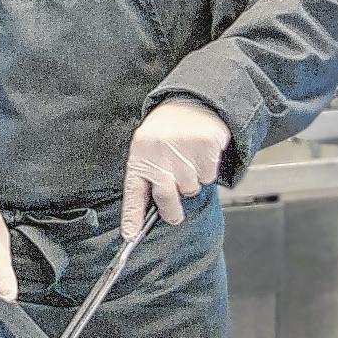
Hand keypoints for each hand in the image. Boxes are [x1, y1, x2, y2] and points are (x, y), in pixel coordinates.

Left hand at [121, 99, 230, 240]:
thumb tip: (149, 213)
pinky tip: (200, 156)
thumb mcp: (149, 149)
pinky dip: (206, 172)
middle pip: (166, 197)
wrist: (192, 102)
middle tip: (174, 214)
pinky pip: (208, 178)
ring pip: (190, 189)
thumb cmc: (167, 133)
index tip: (129, 235)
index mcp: (140, 155)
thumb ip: (149, 176)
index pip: (133, 191)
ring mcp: (182, 149)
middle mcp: (159, 152)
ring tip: (187, 163)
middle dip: (171, 211)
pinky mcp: (204, 146)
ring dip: (191, 183)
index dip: (131, 215)